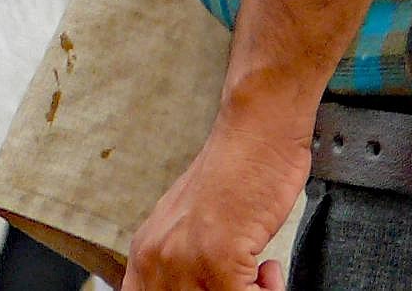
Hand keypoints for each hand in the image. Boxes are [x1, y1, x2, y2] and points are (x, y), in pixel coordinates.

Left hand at [123, 105, 312, 290]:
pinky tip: (267, 269)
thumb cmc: (236, 175)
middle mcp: (156, 259)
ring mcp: (184, 261)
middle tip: (244, 281)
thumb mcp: (189, 226)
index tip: (216, 287)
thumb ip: (180, 263)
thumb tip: (191, 289)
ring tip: (257, 275)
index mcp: (145, 252)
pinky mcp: (218, 261)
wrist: (256, 135)